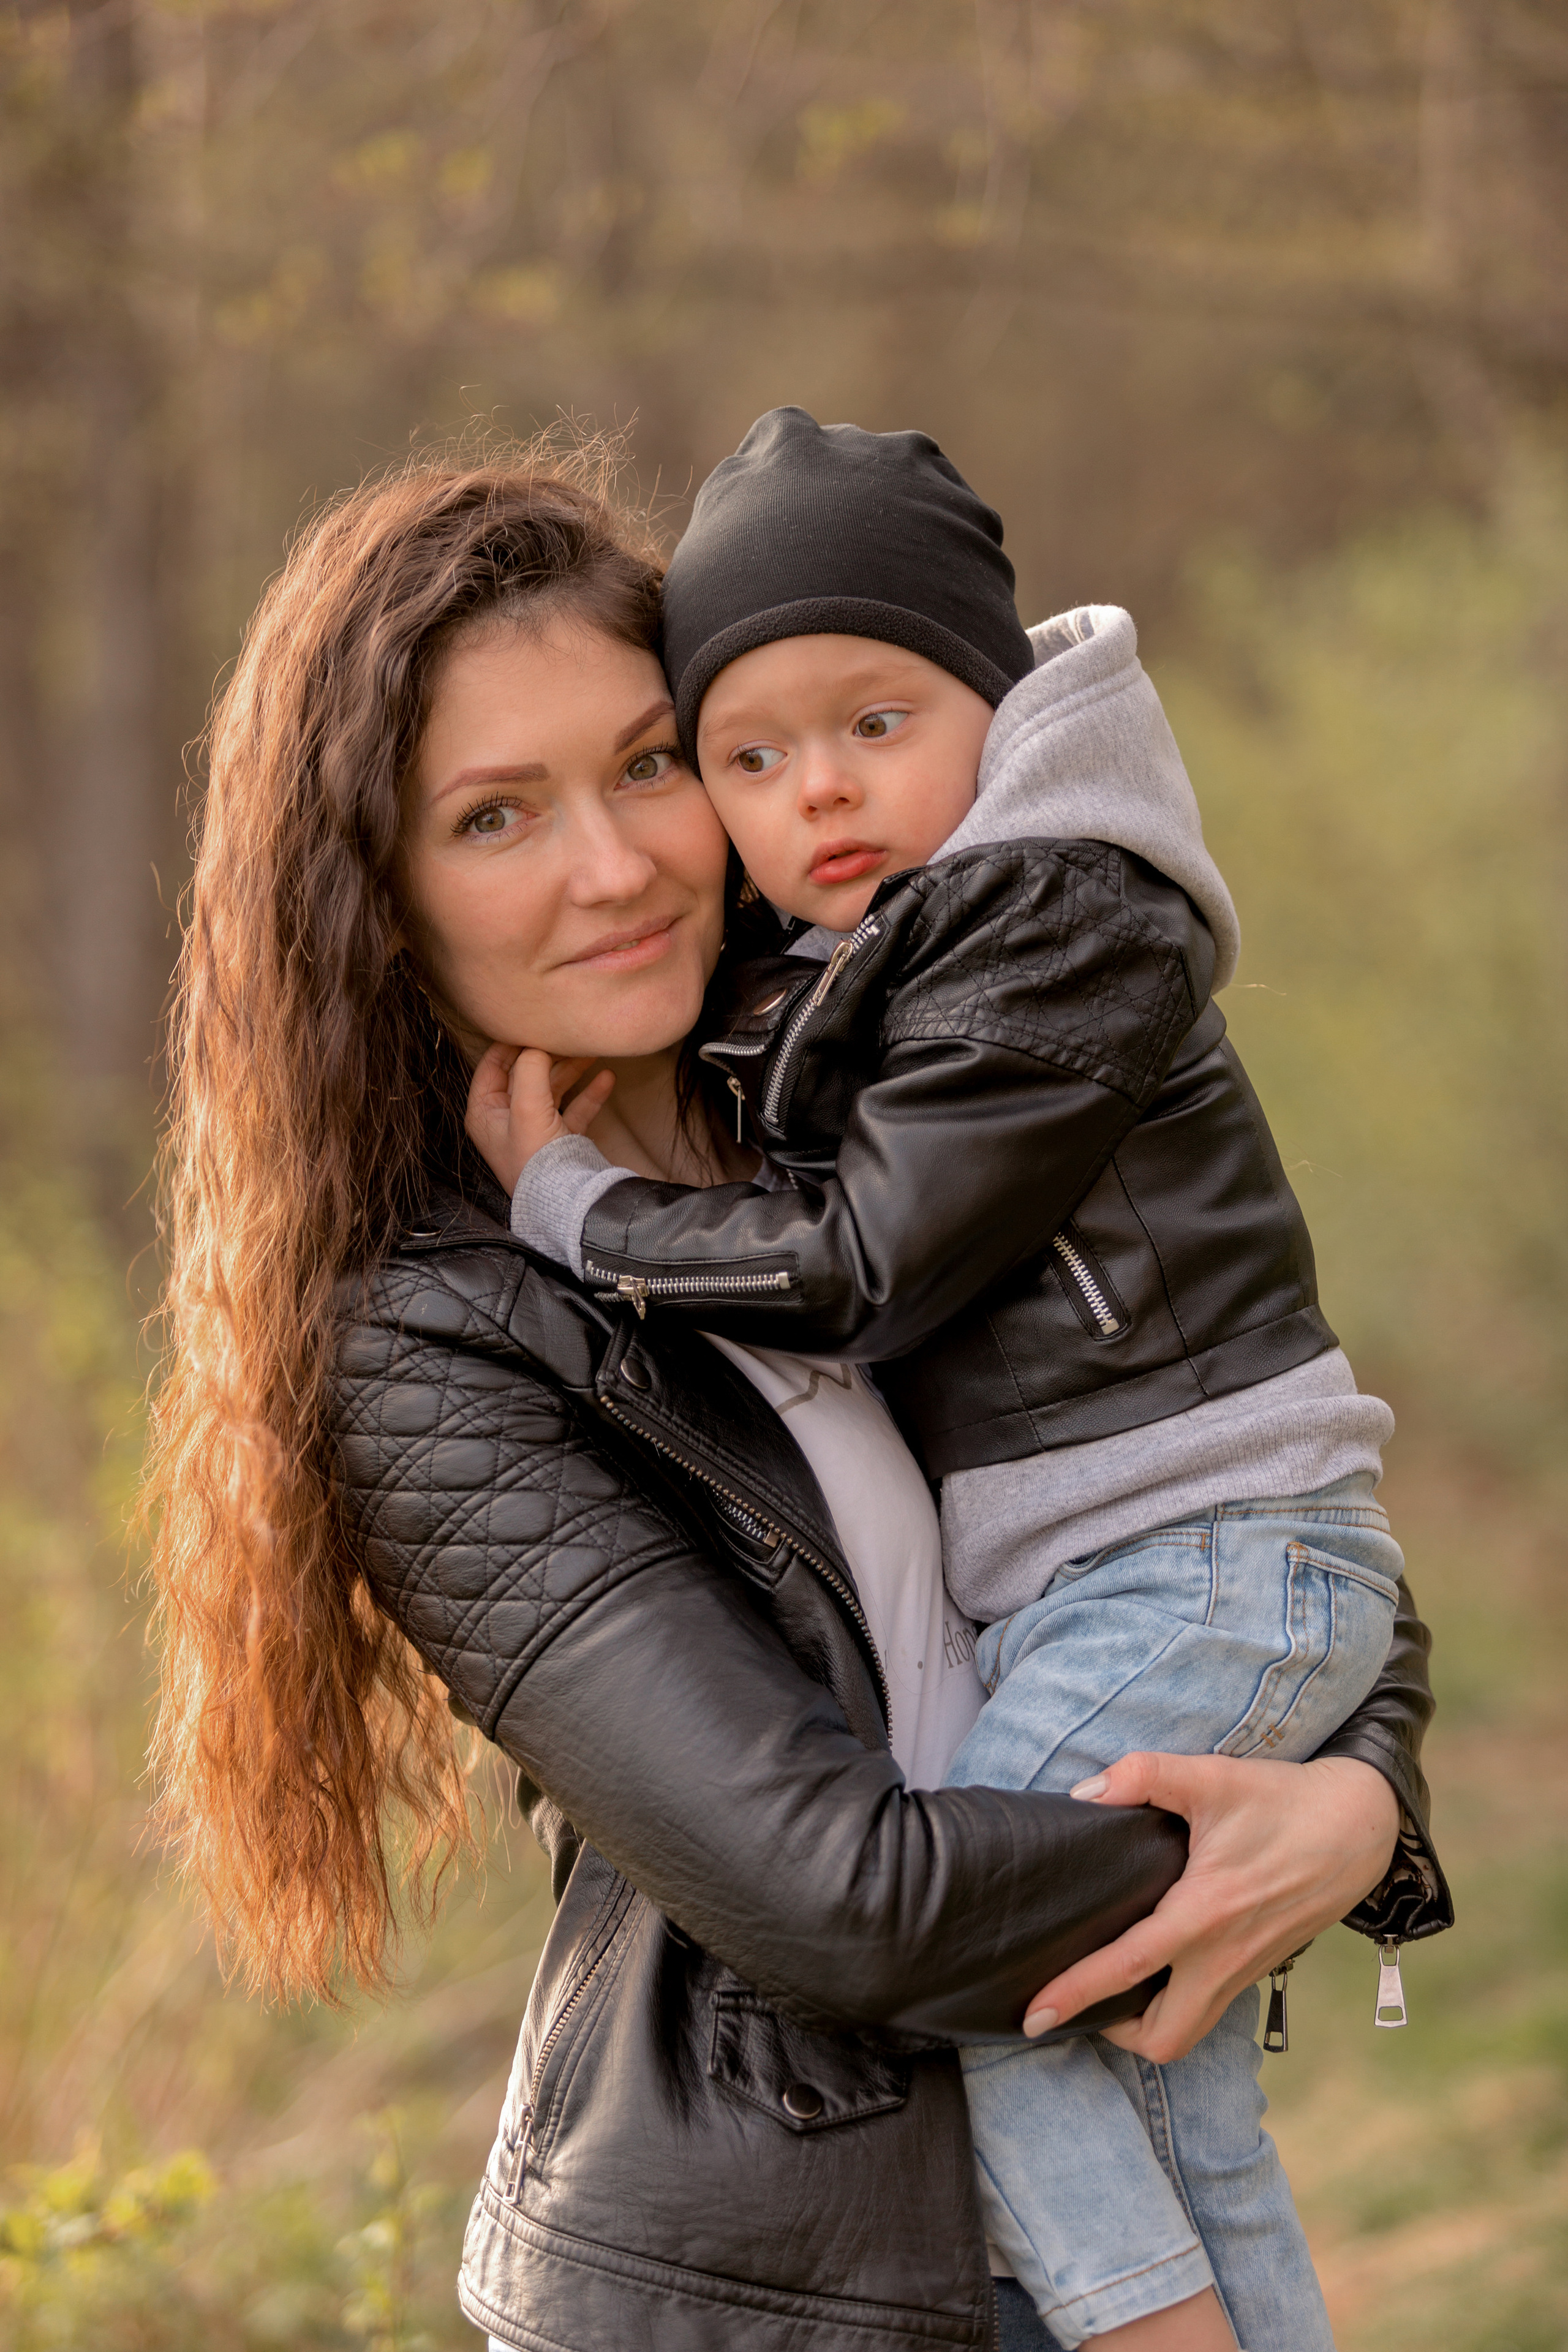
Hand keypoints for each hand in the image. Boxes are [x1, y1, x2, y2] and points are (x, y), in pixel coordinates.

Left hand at [465, 1043, 615, 1195]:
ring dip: (573, 1069)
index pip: (492, 1065)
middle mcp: (507, 1120)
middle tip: (568, 1035)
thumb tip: (538, 1045)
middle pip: (526, 1074)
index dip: (511, 1043)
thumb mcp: (527, 1106)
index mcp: (486, 1112)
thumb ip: (530, 1067)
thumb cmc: (537, 1160)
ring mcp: (535, 1130)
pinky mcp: (561, 1140)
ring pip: (553, 1089)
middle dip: (549, 1053)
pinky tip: (607, 1078)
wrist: (566, 1201)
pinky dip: (590, 1093)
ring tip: (593, 1051)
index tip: (533, 1025)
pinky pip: (575, 1109)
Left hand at [1023, 1751, 1398, 2063]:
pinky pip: (1209, 2009)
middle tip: (1072, 2002)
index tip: (1032, 2016)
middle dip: (1111, 2034)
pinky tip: (1153, 1971)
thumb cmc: (1282, 1800)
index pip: (1126, 1968)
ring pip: (1189, 2033)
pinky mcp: (1259, 1967)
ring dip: (1146, 2027)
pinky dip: (1176, 2006)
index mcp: (1204, 1914)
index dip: (1074, 1994)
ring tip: (1107, 1991)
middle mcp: (1224, 1957)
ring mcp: (1245, 1969)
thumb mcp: (1212, 1776)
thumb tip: (1085, 1793)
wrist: (1360, 1826)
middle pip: (1163, 2038)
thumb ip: (1144, 1776)